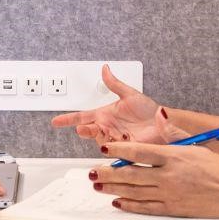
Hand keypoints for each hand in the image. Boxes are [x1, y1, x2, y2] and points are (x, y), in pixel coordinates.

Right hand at [50, 65, 188, 144]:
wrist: (163, 123)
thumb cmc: (148, 110)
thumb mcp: (130, 94)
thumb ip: (115, 83)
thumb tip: (105, 69)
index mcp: (105, 114)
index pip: (81, 116)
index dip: (68, 120)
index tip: (55, 122)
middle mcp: (107, 127)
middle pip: (88, 130)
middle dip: (84, 130)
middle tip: (84, 128)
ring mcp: (114, 139)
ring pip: (99, 141)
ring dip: (99, 138)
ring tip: (103, 133)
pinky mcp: (123, 148)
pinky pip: (112, 150)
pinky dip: (111, 147)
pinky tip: (117, 142)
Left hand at [92, 139, 218, 218]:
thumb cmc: (218, 169)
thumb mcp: (195, 145)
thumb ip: (173, 132)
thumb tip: (160, 114)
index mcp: (174, 156)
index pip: (139, 152)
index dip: (118, 150)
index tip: (104, 149)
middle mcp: (168, 176)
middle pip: (130, 174)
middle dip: (108, 172)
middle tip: (93, 171)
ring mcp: (168, 194)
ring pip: (133, 191)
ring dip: (113, 187)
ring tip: (98, 184)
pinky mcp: (171, 209)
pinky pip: (145, 207)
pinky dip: (129, 204)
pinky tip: (117, 201)